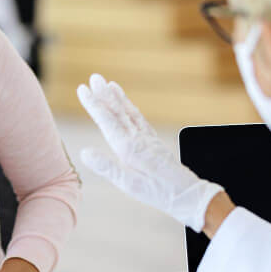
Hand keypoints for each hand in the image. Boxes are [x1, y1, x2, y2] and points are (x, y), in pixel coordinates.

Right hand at [77, 74, 223, 231]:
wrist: (188, 194)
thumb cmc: (158, 192)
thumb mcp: (129, 185)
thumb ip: (107, 167)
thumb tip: (85, 152)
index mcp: (129, 148)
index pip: (106, 121)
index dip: (93, 104)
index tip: (82, 89)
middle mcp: (138, 139)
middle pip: (118, 111)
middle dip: (104, 94)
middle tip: (94, 77)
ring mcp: (148, 139)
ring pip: (130, 112)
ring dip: (118, 98)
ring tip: (110, 84)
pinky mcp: (154, 142)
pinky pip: (140, 119)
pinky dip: (131, 108)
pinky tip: (128, 106)